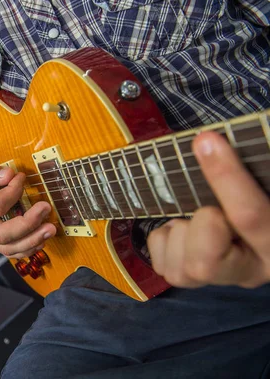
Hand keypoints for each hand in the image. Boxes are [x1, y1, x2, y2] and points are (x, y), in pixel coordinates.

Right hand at [0, 163, 56, 257]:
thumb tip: (9, 175)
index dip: (12, 192)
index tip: (21, 178)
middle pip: (3, 234)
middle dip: (29, 223)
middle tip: (45, 207)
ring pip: (8, 248)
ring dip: (33, 240)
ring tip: (50, 228)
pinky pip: (9, 252)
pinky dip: (28, 249)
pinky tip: (41, 239)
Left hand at [148, 131, 269, 288]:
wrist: (256, 217)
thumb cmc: (260, 190)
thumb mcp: (261, 179)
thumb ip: (249, 171)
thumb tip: (214, 141)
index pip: (249, 216)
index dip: (225, 176)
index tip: (206, 141)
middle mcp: (254, 270)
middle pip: (203, 264)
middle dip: (196, 225)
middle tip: (209, 207)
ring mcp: (219, 279)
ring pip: (181, 267)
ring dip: (181, 230)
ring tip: (198, 216)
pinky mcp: (189, 278)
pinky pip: (161, 262)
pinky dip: (164, 238)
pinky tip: (185, 227)